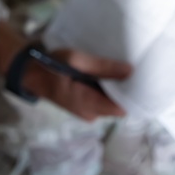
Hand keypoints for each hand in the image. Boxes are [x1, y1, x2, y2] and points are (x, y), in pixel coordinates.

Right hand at [0, 21, 131, 120]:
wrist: (29, 72)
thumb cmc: (51, 65)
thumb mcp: (76, 61)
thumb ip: (102, 67)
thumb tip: (130, 71)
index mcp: (88, 104)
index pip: (123, 107)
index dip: (134, 94)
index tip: (145, 78)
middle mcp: (91, 113)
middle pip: (119, 104)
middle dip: (127, 89)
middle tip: (137, 68)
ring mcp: (87, 111)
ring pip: (111, 101)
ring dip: (117, 87)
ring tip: (124, 67)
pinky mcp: (85, 105)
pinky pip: (103, 98)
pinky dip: (107, 87)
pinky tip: (110, 73)